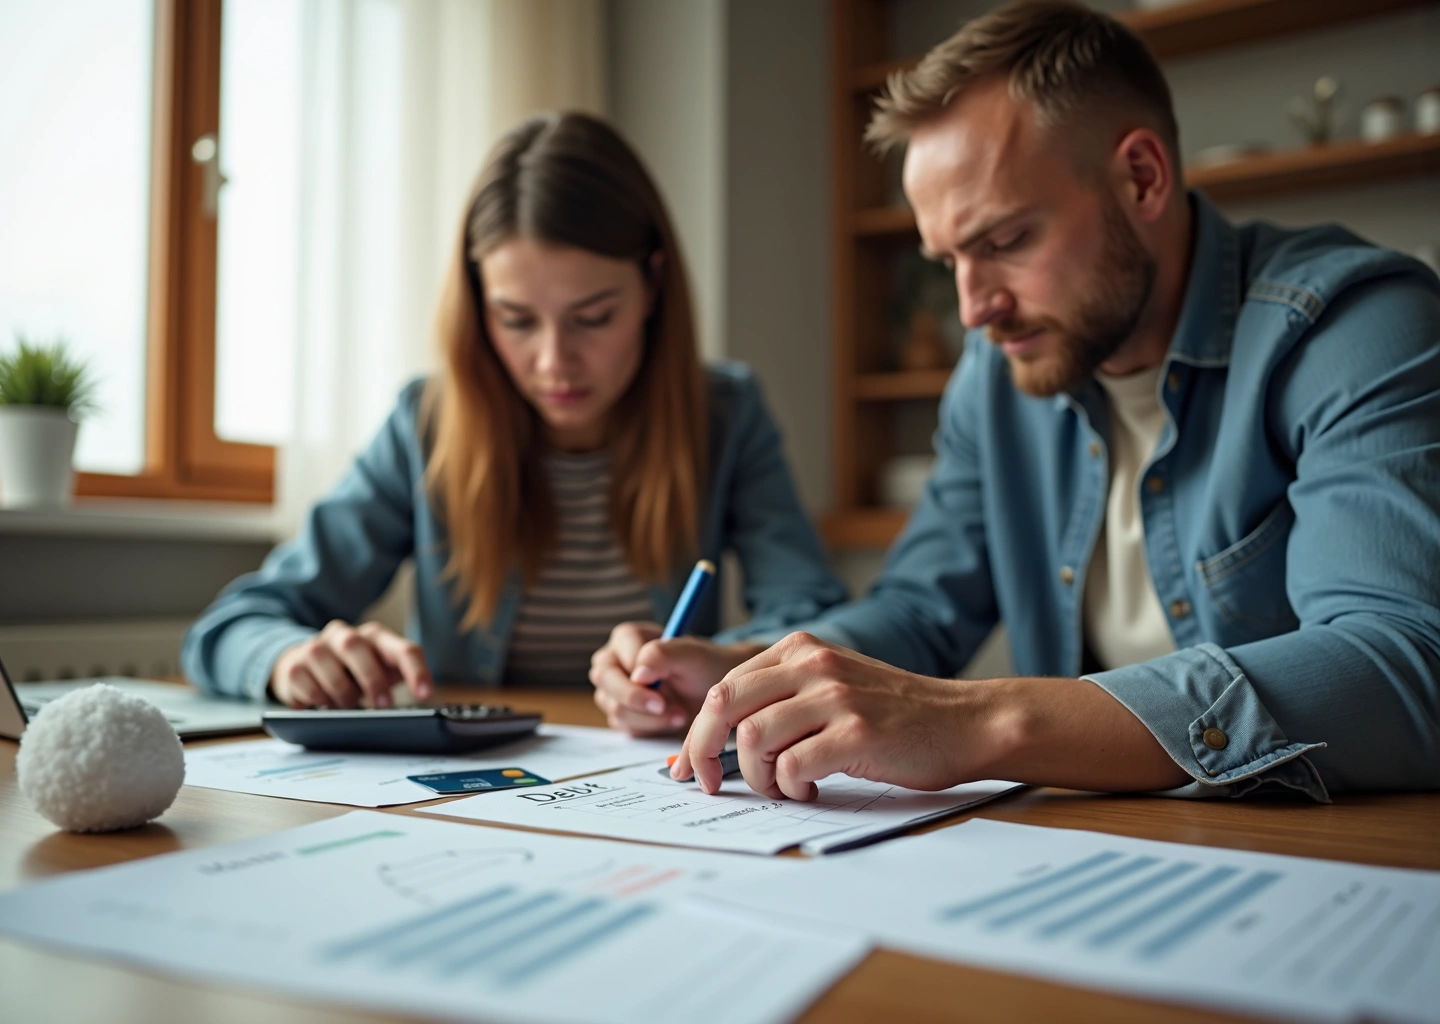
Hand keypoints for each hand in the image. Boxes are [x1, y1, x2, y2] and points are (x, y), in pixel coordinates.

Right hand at [270, 620, 434, 708]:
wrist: (305, 666)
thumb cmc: (353, 673)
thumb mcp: (381, 674)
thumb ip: (397, 680)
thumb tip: (417, 702)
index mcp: (376, 637)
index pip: (403, 648)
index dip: (416, 671)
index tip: (425, 694)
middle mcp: (345, 635)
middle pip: (356, 647)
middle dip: (371, 678)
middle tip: (383, 705)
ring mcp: (316, 646)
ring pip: (325, 660)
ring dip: (340, 690)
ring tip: (348, 706)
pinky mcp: (293, 664)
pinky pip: (303, 679)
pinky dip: (317, 696)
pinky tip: (324, 703)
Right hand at [588, 621, 764, 736]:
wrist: (711, 692)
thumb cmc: (703, 667)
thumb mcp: (692, 656)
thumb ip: (664, 655)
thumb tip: (637, 675)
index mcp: (627, 638)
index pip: (620, 659)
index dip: (638, 680)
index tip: (661, 698)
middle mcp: (613, 661)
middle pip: (606, 682)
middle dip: (637, 701)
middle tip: (665, 709)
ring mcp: (613, 688)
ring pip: (615, 708)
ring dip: (650, 718)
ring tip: (679, 714)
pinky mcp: (620, 712)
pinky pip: (623, 726)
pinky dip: (650, 728)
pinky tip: (670, 720)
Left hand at [671, 632, 990, 800]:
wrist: (963, 721)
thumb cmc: (894, 714)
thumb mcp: (832, 685)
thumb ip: (781, 698)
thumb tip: (717, 738)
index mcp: (799, 649)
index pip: (723, 686)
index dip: (698, 731)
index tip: (689, 765)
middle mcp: (813, 664)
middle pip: (723, 705)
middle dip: (703, 751)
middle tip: (707, 782)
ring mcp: (835, 696)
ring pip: (753, 739)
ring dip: (758, 776)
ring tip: (784, 786)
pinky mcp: (857, 733)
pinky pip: (793, 766)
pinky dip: (792, 787)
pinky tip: (813, 788)